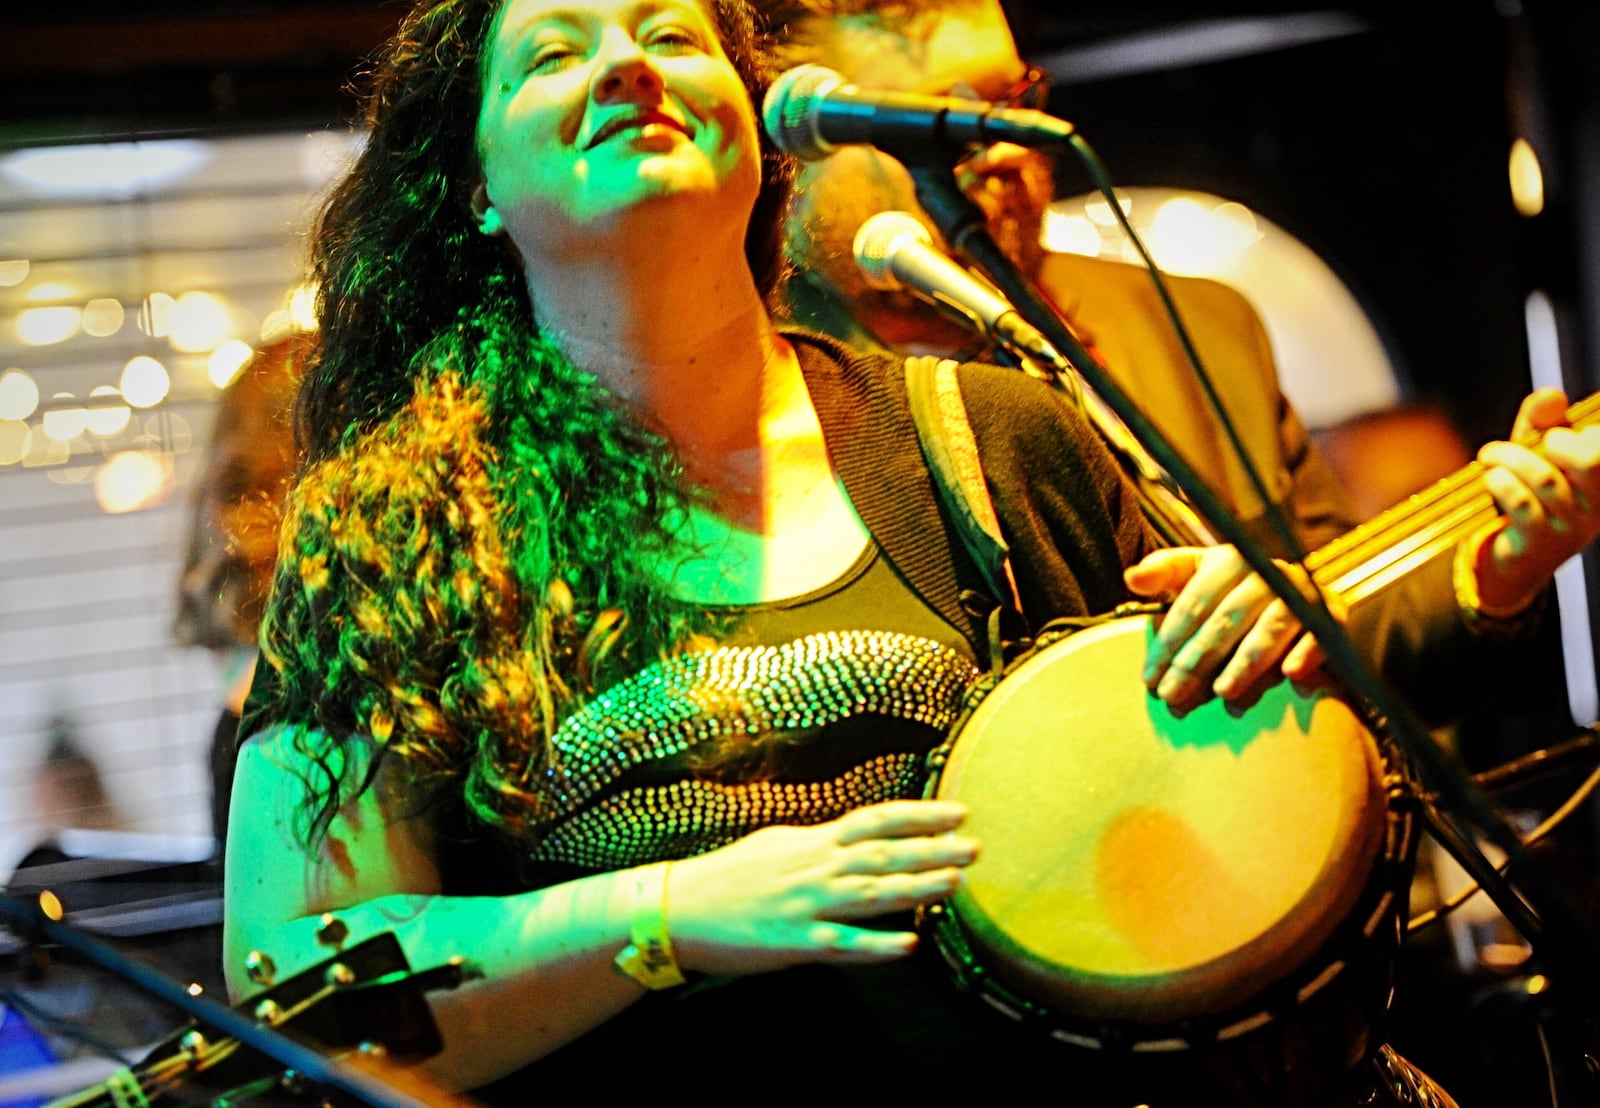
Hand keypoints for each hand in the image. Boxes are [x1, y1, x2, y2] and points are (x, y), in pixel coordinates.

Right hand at [664, 800, 976, 976]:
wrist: (679, 908)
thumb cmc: (729, 877)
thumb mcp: (778, 844)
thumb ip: (820, 842)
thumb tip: (856, 835)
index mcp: (813, 842)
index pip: (876, 820)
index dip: (919, 815)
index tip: (958, 812)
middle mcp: (815, 867)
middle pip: (883, 854)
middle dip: (932, 849)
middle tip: (975, 847)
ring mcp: (807, 905)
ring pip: (870, 893)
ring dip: (917, 888)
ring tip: (956, 884)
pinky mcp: (795, 943)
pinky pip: (842, 944)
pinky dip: (878, 945)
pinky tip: (910, 944)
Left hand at [1125, 545, 1338, 709]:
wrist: (1291, 592)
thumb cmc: (1229, 591)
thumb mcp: (1195, 575)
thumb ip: (1164, 574)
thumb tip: (1132, 577)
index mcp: (1230, 560)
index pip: (1193, 604)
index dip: (1168, 642)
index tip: (1149, 679)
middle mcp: (1267, 572)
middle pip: (1225, 621)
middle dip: (1196, 663)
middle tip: (1174, 697)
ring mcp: (1301, 592)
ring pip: (1269, 630)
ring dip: (1246, 664)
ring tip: (1223, 693)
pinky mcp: (1332, 613)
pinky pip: (1320, 635)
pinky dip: (1307, 655)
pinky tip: (1292, 678)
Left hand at [1472, 388, 1599, 612]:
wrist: (1516, 558)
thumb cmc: (1532, 497)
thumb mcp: (1538, 454)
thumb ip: (1544, 422)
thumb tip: (1550, 394)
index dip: (1579, 434)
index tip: (1554, 439)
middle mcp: (1597, 508)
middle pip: (1592, 461)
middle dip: (1552, 441)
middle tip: (1525, 444)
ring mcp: (1570, 529)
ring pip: (1545, 478)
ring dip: (1509, 456)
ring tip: (1491, 455)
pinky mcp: (1539, 545)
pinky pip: (1521, 502)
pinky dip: (1499, 480)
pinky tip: (1490, 477)